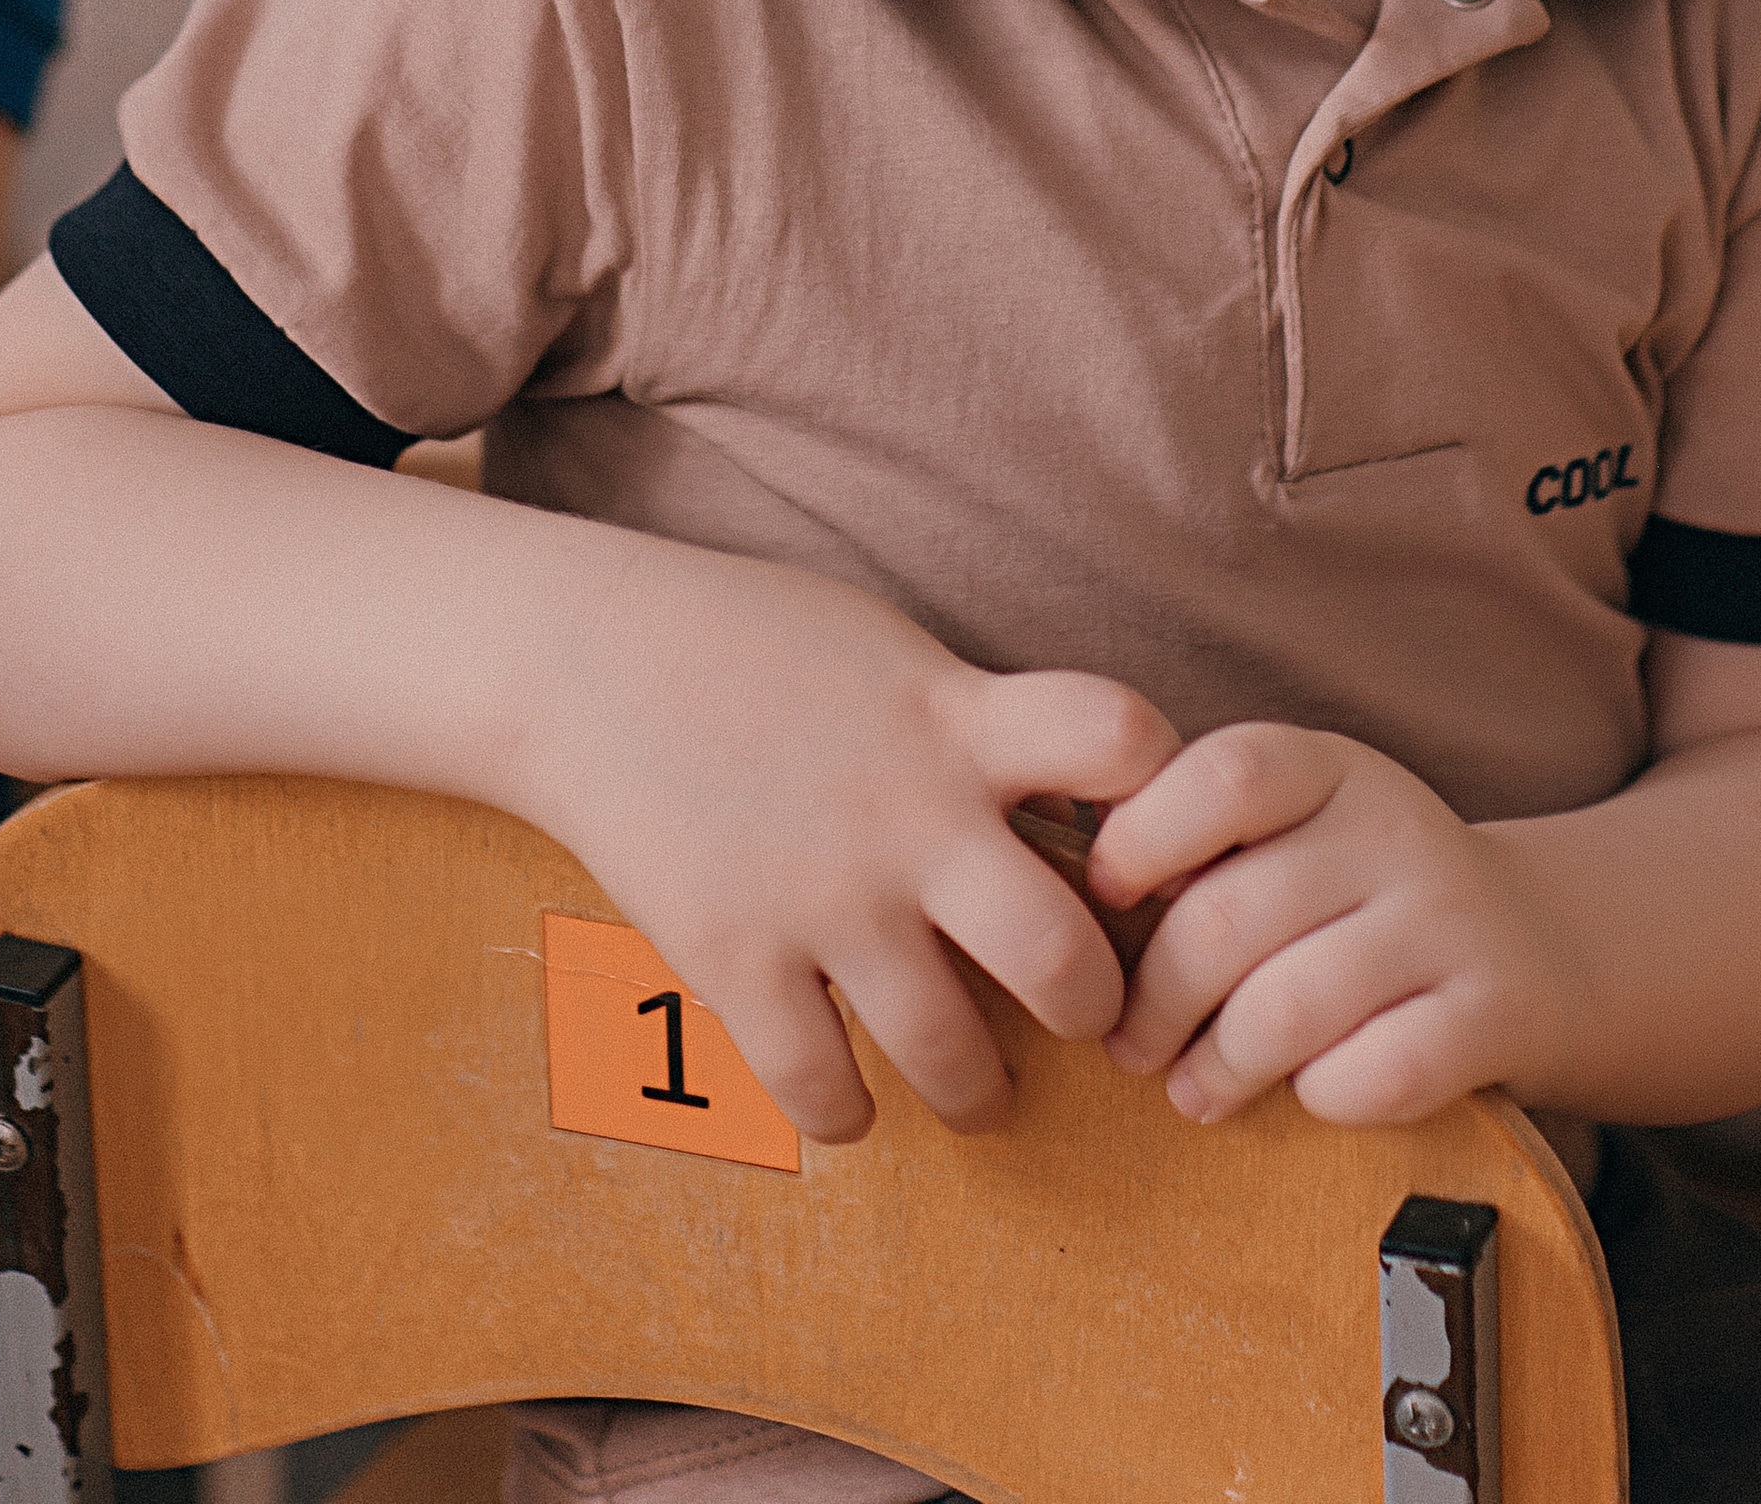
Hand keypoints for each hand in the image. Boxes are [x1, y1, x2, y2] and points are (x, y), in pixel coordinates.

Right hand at [519, 545, 1177, 1147]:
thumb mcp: (896, 655)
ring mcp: (823, 894)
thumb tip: (1094, 800)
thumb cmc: (757, 646)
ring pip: (953, 1056)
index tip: (1153, 855)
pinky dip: (851, 1113)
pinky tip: (854, 1094)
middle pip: (1064, 957)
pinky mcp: (735, 958)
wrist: (590, 660)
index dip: (1170, 804)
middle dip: (1095, 1008)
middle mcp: (910, 813)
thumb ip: (987, 726)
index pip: (1124, 742)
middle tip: (1082, 1018)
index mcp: (960, 717)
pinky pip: (823, 1089)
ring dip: (980, 1091)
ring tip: (977, 1088)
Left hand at [1091, 725, 1569, 1127]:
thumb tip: (1066, 898)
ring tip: (1191, 1089)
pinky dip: (1321, 1098)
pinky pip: (1373, 1076)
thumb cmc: (1361, 897)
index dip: (1141, 840)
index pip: (1225, 774)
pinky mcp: (1496, 1014)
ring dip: (1217, 1067)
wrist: (1541, 946)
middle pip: (1230, 916)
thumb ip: (1199, 844)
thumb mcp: (1295, 833)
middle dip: (1155, 999)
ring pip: (1289, 1010)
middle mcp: (1398, 827)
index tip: (1104, 901)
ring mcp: (1454, 920)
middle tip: (1129, 1045)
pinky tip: (1308, 1092)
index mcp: (1332, 766)